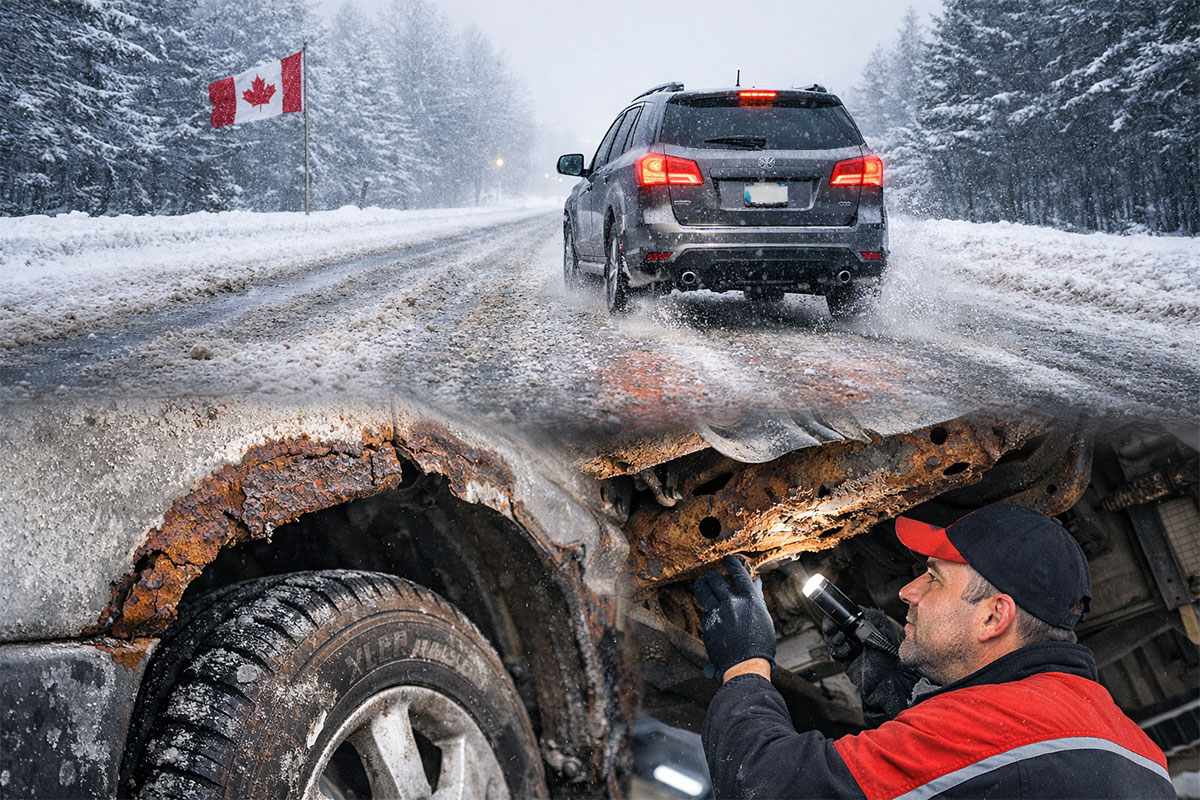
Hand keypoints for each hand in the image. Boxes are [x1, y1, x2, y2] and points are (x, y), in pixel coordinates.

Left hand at [694, 556, 775, 679]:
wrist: (746, 664)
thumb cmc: (759, 643)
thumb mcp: (763, 617)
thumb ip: (757, 598)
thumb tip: (756, 582)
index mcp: (750, 600)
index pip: (738, 574)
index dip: (732, 564)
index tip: (727, 560)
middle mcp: (733, 603)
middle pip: (716, 579)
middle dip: (712, 575)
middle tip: (710, 575)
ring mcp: (718, 612)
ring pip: (704, 590)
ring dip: (702, 584)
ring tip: (701, 583)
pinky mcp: (708, 623)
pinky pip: (703, 609)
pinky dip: (705, 606)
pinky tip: (707, 607)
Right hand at [821, 609, 918, 724]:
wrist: (888, 679)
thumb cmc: (890, 657)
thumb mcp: (884, 630)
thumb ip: (872, 616)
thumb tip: (860, 608)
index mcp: (866, 626)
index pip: (846, 616)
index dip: (838, 616)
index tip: (835, 617)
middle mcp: (857, 636)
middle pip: (836, 626)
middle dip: (832, 627)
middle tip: (834, 629)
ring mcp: (852, 647)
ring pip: (833, 638)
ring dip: (834, 638)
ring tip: (842, 640)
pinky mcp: (847, 660)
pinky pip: (835, 652)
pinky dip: (837, 650)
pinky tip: (846, 651)